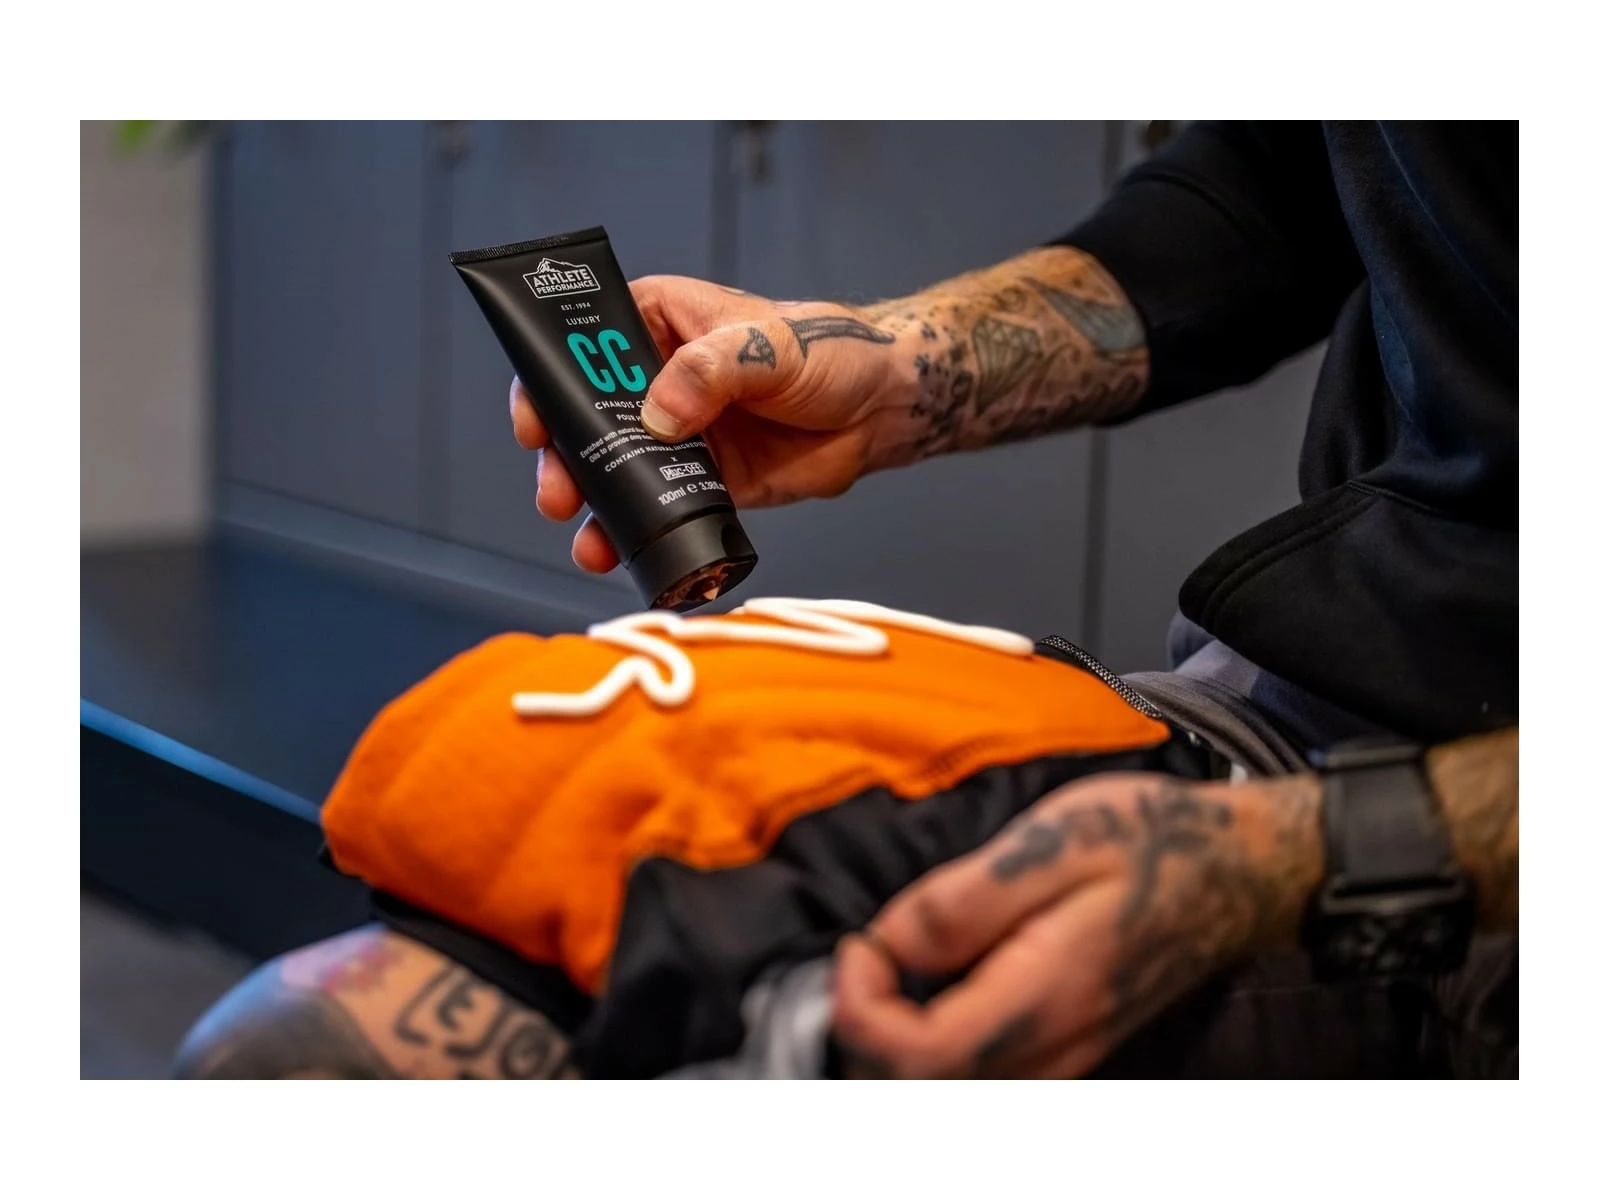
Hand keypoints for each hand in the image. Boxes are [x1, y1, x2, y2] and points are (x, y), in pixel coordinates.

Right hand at [510, 275, 913, 573]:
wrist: (882, 409)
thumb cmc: (830, 352)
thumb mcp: (769, 345)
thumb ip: (710, 371)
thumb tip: (658, 416)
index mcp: (662, 322)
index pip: (585, 341)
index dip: (549, 379)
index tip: (536, 421)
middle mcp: (659, 378)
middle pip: (587, 416)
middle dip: (565, 459)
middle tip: (559, 491)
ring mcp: (679, 434)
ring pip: (616, 469)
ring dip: (594, 506)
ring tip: (588, 540)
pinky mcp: (705, 482)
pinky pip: (659, 509)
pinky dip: (638, 533)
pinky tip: (624, 556)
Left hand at [830, 771, 1323, 1077]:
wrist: (1240, 868)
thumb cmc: (1150, 840)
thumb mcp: (1052, 839)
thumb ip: (962, 902)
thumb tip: (888, 942)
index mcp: (1043, 995)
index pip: (917, 1058)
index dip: (860, 1007)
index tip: (860, 944)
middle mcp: (1053, 1048)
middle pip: (922, 1089)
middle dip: (869, 1029)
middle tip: (870, 952)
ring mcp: (1064, 1057)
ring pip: (949, 1089)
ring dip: (898, 1039)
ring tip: (896, 966)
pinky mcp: (1067, 1049)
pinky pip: (981, 1073)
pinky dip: (935, 1039)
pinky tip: (938, 980)